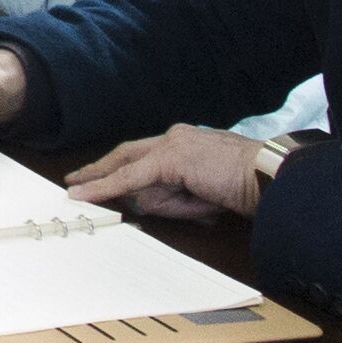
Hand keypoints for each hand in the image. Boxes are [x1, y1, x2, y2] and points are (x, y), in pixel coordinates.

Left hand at [65, 124, 275, 222]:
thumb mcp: (198, 198)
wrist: (268, 177)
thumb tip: (139, 204)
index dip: (115, 166)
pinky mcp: (171, 157)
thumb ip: (168, 198)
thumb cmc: (242, 188)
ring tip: (204, 202)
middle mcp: (173, 138)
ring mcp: (171, 144)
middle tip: (73, 184)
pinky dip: (106, 187)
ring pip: (142, 179)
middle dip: (98, 171)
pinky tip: (85, 193)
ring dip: (169, 202)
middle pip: (126, 156)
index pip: (140, 155)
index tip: (94, 176)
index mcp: (183, 144)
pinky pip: (131, 177)